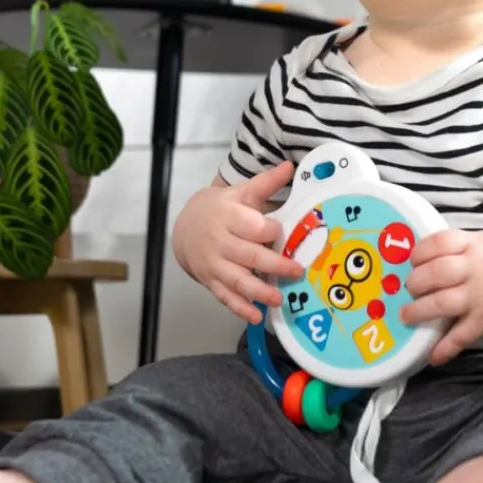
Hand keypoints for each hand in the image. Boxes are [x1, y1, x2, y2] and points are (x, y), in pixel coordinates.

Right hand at [174, 162, 303, 323]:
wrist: (186, 227)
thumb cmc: (221, 209)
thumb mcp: (240, 192)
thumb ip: (266, 183)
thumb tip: (289, 166)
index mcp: (228, 216)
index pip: (251, 225)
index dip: (268, 230)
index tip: (282, 233)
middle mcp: (220, 242)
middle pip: (248, 256)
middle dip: (273, 265)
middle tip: (296, 271)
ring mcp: (214, 264)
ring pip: (237, 281)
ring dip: (258, 292)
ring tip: (278, 299)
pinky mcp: (211, 281)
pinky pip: (226, 297)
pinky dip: (240, 309)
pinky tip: (256, 317)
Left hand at [400, 229, 482, 364]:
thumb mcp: (482, 241)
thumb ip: (455, 246)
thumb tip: (417, 258)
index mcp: (473, 245)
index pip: (439, 243)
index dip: (419, 252)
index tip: (413, 261)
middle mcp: (475, 269)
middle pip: (436, 273)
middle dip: (415, 282)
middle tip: (409, 288)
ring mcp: (480, 296)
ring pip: (442, 303)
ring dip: (419, 311)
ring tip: (406, 316)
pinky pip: (461, 336)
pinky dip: (445, 348)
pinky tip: (432, 356)